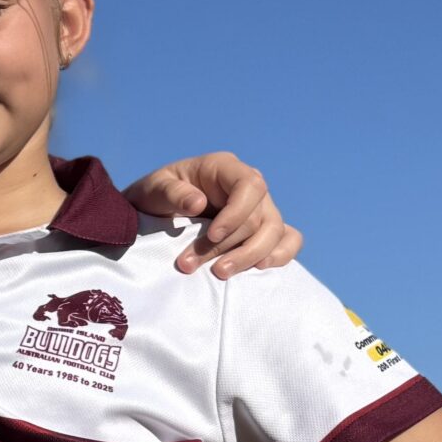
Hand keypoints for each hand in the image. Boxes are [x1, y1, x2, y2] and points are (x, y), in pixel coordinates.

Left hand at [125, 152, 303, 277]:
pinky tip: (260, 269)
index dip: (237, 213)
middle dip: (227, 245)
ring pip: (275, 232)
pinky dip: (280, 254)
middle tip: (189, 264)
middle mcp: (249, 187)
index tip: (211, 235)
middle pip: (259, 217)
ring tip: (220, 273)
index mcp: (225, 168)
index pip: (250, 186)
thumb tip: (198, 203)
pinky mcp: (262, 230)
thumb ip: (171, 193)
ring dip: (249, 256)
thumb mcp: (153, 189)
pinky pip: (288, 240)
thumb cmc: (154, 196)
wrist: (153, 214)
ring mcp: (260, 208)